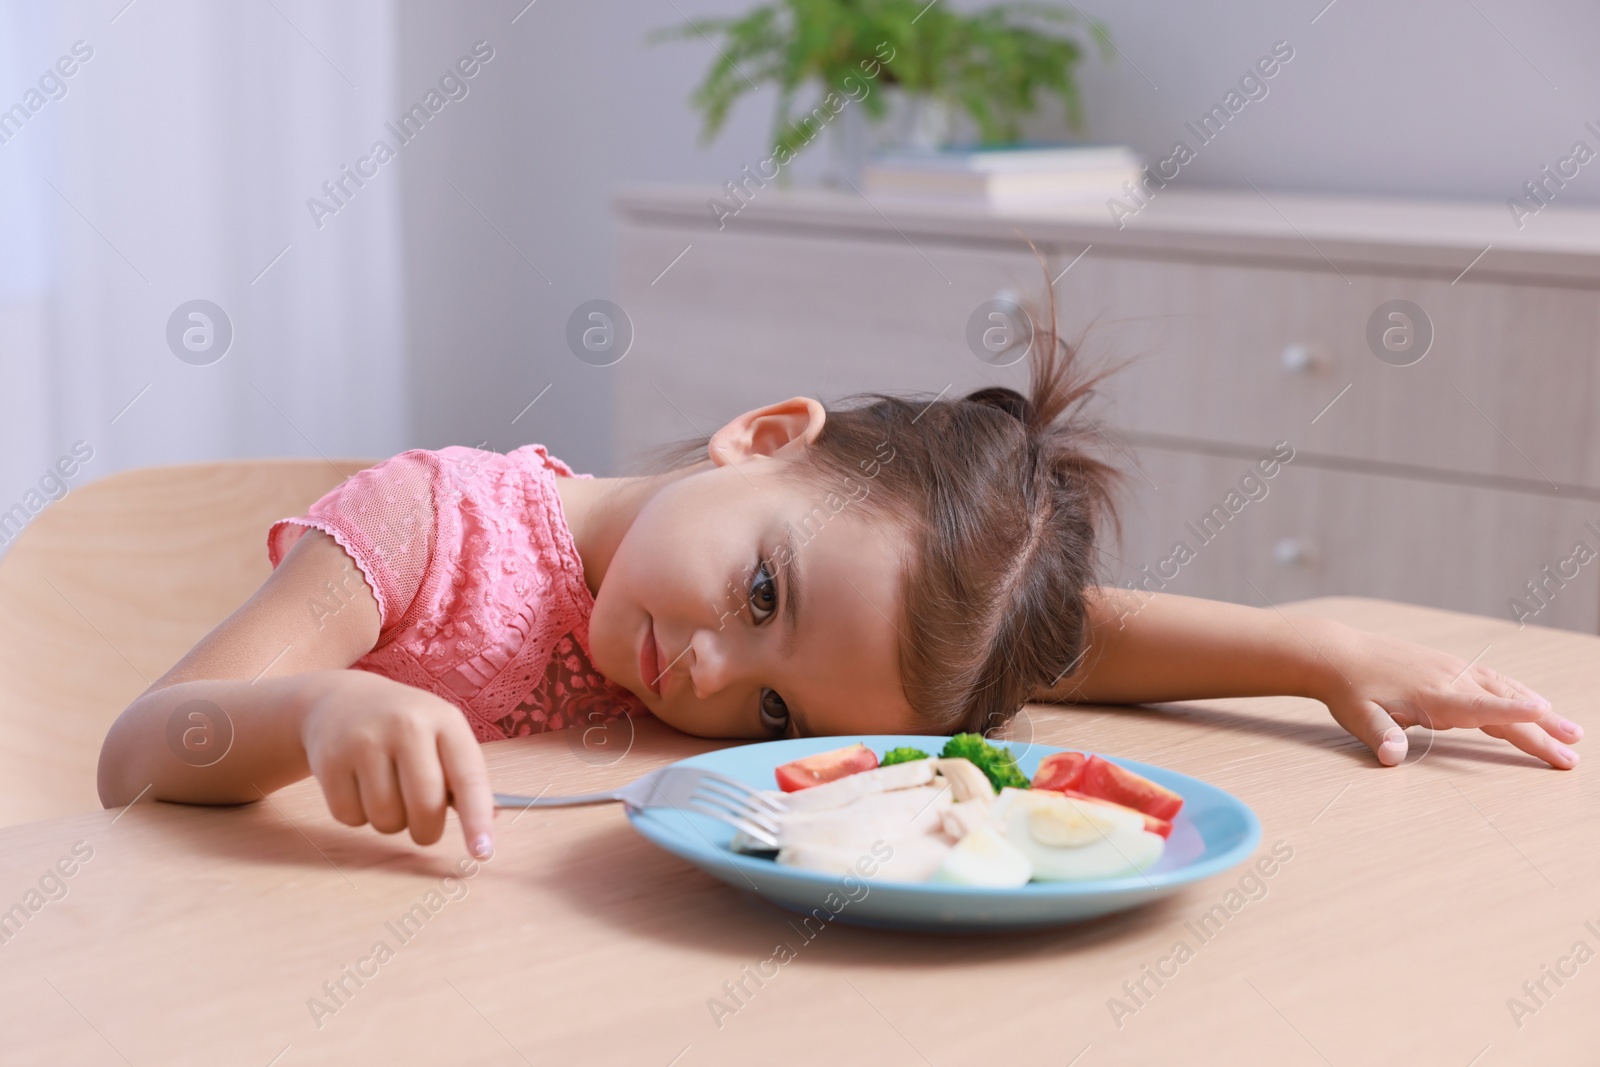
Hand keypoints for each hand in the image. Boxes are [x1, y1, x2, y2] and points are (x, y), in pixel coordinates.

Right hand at [300, 672, 495, 856]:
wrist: (340, 701)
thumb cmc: (405, 728)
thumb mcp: (441, 734)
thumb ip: (463, 776)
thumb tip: (488, 821)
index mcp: (444, 720)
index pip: (468, 777)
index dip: (477, 818)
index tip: (482, 851)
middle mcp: (405, 726)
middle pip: (425, 806)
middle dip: (427, 831)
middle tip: (424, 827)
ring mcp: (364, 741)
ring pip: (386, 818)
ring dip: (390, 823)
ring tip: (388, 794)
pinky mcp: (329, 760)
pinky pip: (350, 818)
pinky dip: (358, 817)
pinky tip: (358, 788)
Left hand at [1309, 622, 1581, 768]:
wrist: (1337, 653)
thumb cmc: (1349, 690)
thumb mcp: (1357, 717)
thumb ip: (1381, 736)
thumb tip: (1392, 757)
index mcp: (1432, 696)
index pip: (1479, 708)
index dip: (1512, 712)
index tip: (1545, 715)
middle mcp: (1450, 680)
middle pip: (1504, 705)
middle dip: (1541, 729)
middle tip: (1573, 754)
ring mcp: (1453, 670)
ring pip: (1505, 690)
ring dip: (1540, 711)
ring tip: (1571, 732)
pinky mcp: (1450, 666)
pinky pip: (1494, 681)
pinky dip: (1519, 694)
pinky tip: (1535, 704)